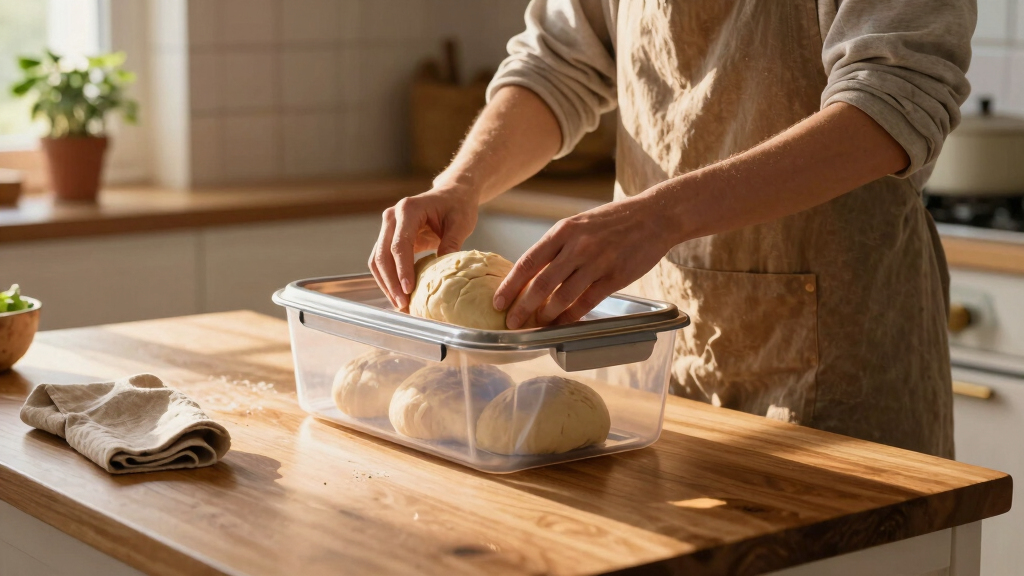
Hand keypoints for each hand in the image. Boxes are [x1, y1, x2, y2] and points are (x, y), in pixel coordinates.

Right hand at [369, 184, 479, 309]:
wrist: (452, 194)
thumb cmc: (458, 206)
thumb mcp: (461, 223)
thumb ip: (452, 244)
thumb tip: (443, 272)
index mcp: (409, 209)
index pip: (399, 244)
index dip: (402, 269)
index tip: (408, 289)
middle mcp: (392, 217)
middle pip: (383, 254)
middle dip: (391, 282)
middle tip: (402, 304)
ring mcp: (388, 227)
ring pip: (377, 260)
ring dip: (386, 284)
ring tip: (400, 304)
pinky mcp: (389, 237)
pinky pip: (382, 260)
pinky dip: (388, 278)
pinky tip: (398, 294)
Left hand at [493, 195, 674, 328]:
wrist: (654, 215)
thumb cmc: (613, 221)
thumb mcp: (579, 224)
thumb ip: (557, 246)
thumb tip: (532, 273)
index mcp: (563, 231)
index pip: (528, 262)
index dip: (510, 286)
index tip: (498, 302)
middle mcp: (577, 246)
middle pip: (541, 284)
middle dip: (522, 307)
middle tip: (512, 323)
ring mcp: (597, 262)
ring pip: (562, 296)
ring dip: (546, 315)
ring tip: (537, 325)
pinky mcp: (615, 277)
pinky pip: (587, 302)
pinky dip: (572, 316)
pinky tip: (563, 324)